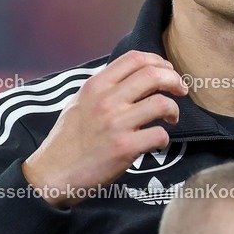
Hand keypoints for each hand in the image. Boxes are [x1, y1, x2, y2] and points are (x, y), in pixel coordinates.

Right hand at [22, 51, 186, 207]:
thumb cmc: (67, 141)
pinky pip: (159, 134)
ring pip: (162, 103)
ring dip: (174, 110)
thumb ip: (102, 89)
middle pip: (153, 75)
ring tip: (171, 119)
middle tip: (181, 90)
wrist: (53, 174)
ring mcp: (116, 124)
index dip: (158, 60)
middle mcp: (106, 100)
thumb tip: (129, 79)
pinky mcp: (124, 148)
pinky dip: (164, 138)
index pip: (134, 58)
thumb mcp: (78, 103)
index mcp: (95, 86)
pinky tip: (157, 142)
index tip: (166, 70)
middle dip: (174, 80)